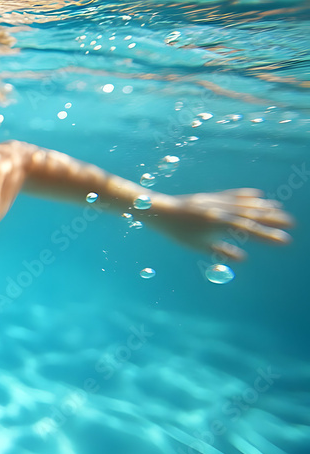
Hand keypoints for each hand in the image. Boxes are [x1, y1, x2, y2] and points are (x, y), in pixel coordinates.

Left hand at [147, 189, 293, 260]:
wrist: (161, 211)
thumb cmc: (178, 232)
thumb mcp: (199, 245)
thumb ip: (222, 251)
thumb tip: (242, 259)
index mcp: (219, 224)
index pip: (249, 230)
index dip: (268, 236)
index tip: (285, 241)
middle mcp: (221, 210)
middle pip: (252, 214)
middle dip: (272, 219)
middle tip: (291, 223)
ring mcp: (217, 201)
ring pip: (245, 203)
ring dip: (263, 206)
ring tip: (280, 209)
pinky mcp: (211, 196)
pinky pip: (232, 194)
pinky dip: (246, 195)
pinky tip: (257, 194)